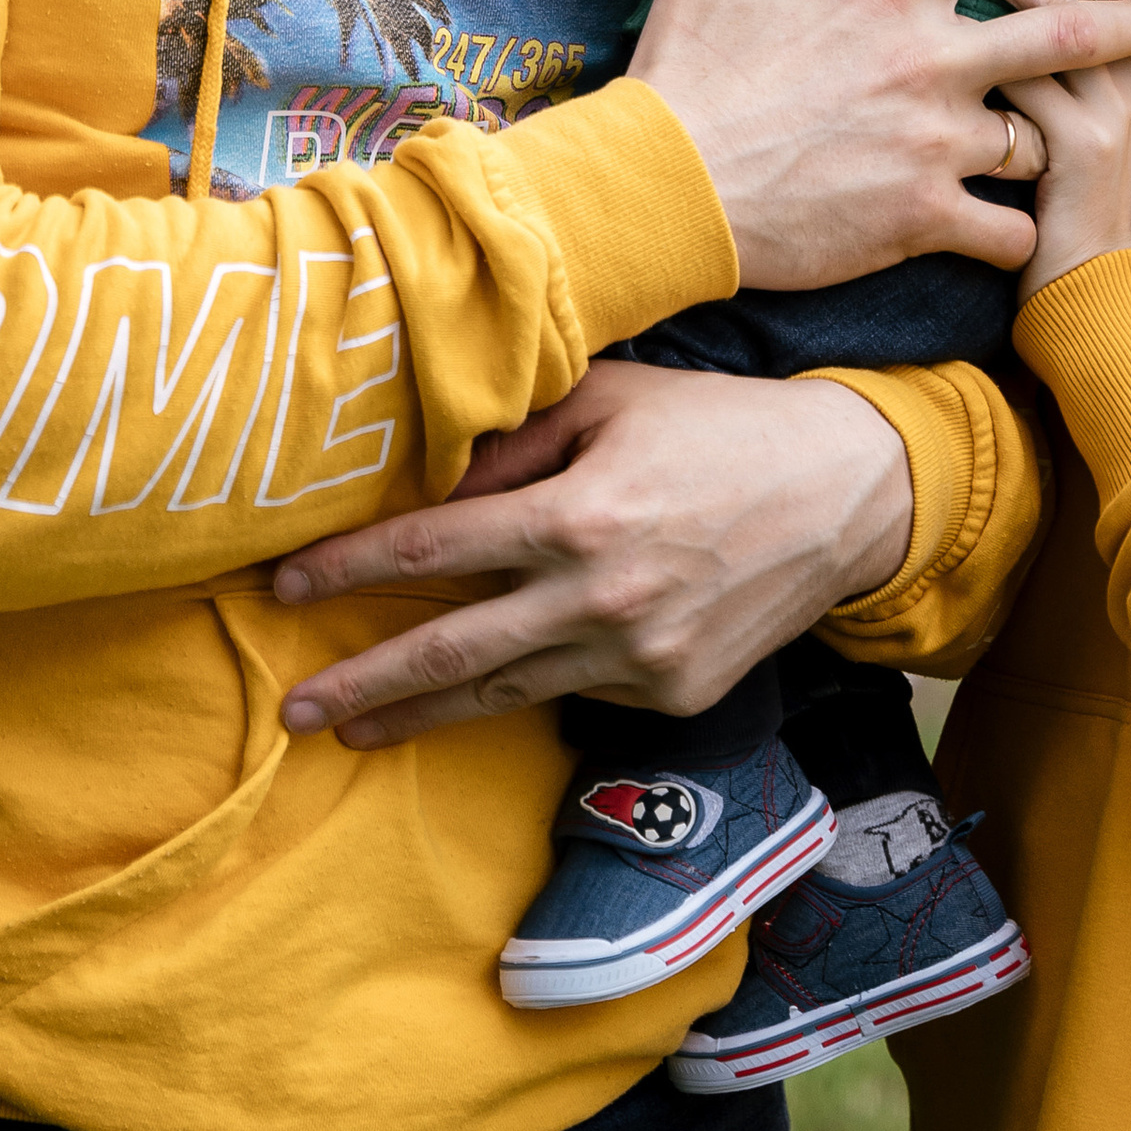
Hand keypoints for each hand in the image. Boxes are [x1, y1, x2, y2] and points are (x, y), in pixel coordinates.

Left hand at [271, 362, 913, 745]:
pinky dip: (536, 681)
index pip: (432, 551)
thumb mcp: (613, 399)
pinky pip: (579, 692)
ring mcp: (640, 661)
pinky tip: (510, 672)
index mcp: (578, 515)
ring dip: (419, 717)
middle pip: (450, 654)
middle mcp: (602, 600)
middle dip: (360, 684)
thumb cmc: (720, 427)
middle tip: (291, 712)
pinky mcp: (671, 696)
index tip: (284, 587)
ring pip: (503, 697)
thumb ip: (515, 441)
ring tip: (355, 731)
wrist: (847, 496)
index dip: (348, 570)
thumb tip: (432, 484)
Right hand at [629, 0, 1130, 287]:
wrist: (661, 187)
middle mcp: (932, 63)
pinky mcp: (926, 217)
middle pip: (1067, 32)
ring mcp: (937, 144)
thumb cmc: (680, 76)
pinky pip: (1011, 231)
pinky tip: (1019, 237)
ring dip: (1049, 149)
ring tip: (1060, 158)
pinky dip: (1019, 236)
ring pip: (1042, 141)